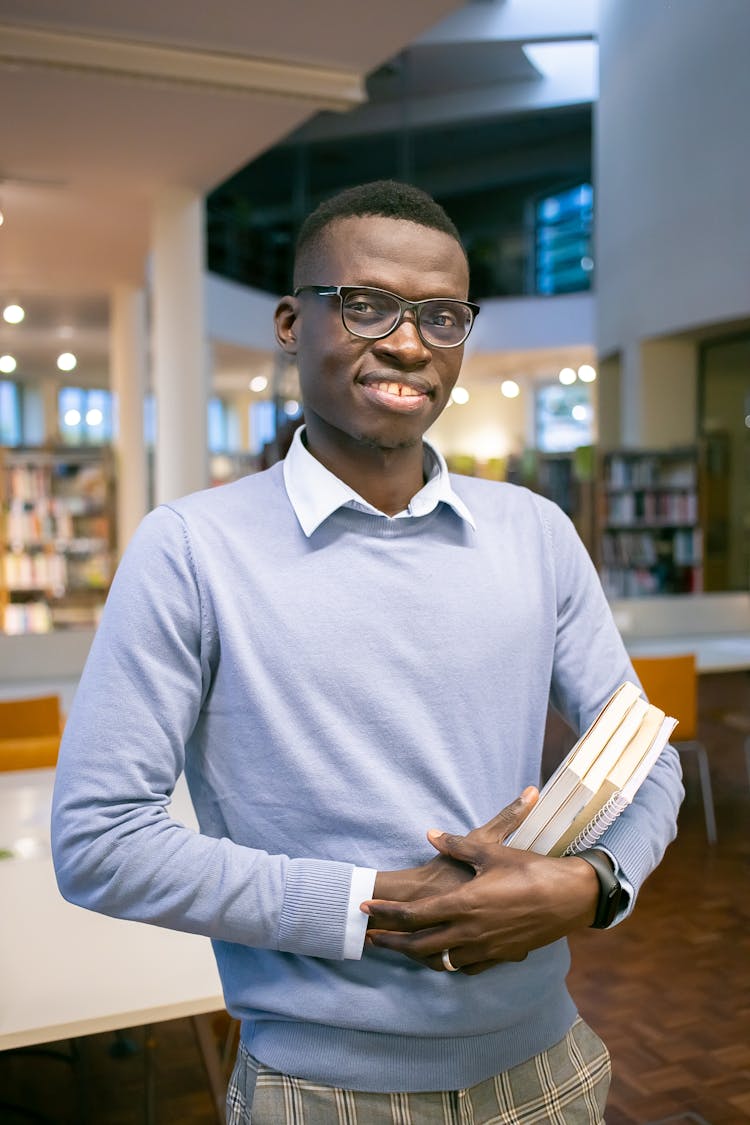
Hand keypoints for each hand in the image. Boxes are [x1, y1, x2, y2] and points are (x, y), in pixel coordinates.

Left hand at [362, 794, 598, 974]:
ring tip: (404, 948)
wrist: (569, 897)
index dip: (386, 913)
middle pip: (420, 945)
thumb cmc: (530, 869)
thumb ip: (458, 845)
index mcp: (463, 903)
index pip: (414, 915)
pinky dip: (452, 963)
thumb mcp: (491, 850)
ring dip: (420, 955)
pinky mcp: (502, 955)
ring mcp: (486, 947)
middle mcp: (470, 931)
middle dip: (393, 943)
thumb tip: (432, 834)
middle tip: (373, 938)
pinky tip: (447, 957)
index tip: (365, 908)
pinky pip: (469, 967)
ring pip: (443, 960)